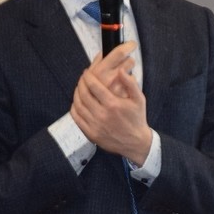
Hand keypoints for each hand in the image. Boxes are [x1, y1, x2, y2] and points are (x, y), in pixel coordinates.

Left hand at [71, 43, 153, 163]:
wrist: (136, 143)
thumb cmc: (137, 118)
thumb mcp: (139, 99)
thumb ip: (130, 83)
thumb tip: (121, 70)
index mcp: (113, 104)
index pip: (93, 86)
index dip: (87, 76)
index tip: (87, 72)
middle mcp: (102, 114)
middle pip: (83, 94)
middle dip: (80, 83)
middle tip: (81, 78)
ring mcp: (95, 125)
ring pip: (78, 105)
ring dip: (76, 94)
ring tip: (79, 88)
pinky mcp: (91, 134)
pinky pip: (77, 118)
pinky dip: (74, 108)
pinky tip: (77, 103)